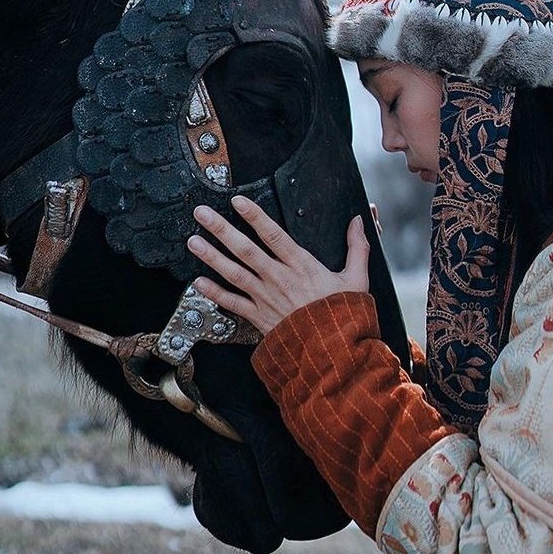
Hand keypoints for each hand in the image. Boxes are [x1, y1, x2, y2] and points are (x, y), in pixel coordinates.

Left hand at [187, 196, 369, 335]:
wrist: (332, 352)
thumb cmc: (343, 315)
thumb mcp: (357, 278)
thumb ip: (357, 247)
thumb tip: (360, 220)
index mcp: (302, 266)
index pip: (273, 235)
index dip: (255, 216)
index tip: (237, 201)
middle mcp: (279, 279)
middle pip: (245, 249)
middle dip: (222, 229)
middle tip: (202, 213)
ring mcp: (266, 298)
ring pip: (234, 273)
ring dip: (211, 256)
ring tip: (193, 241)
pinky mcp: (259, 317)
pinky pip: (232, 304)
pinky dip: (214, 293)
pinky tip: (198, 282)